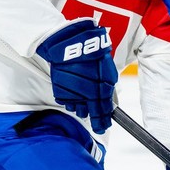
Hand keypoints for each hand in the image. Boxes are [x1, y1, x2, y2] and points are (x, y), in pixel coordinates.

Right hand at [36, 19, 116, 133]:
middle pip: (89, 114)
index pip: (102, 112)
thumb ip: (109, 88)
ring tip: (83, 95)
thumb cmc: (91, 53)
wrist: (69, 43)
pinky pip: (67, 103)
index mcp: (101, 89)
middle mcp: (86, 95)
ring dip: (81, 106)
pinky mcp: (60, 92)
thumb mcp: (107, 70)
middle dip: (93, 115)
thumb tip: (109, 102)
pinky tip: (73, 92)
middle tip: (95, 113)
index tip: (103, 126)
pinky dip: (71, 100)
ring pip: (78, 110)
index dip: (103, 122)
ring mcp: (72, 94)